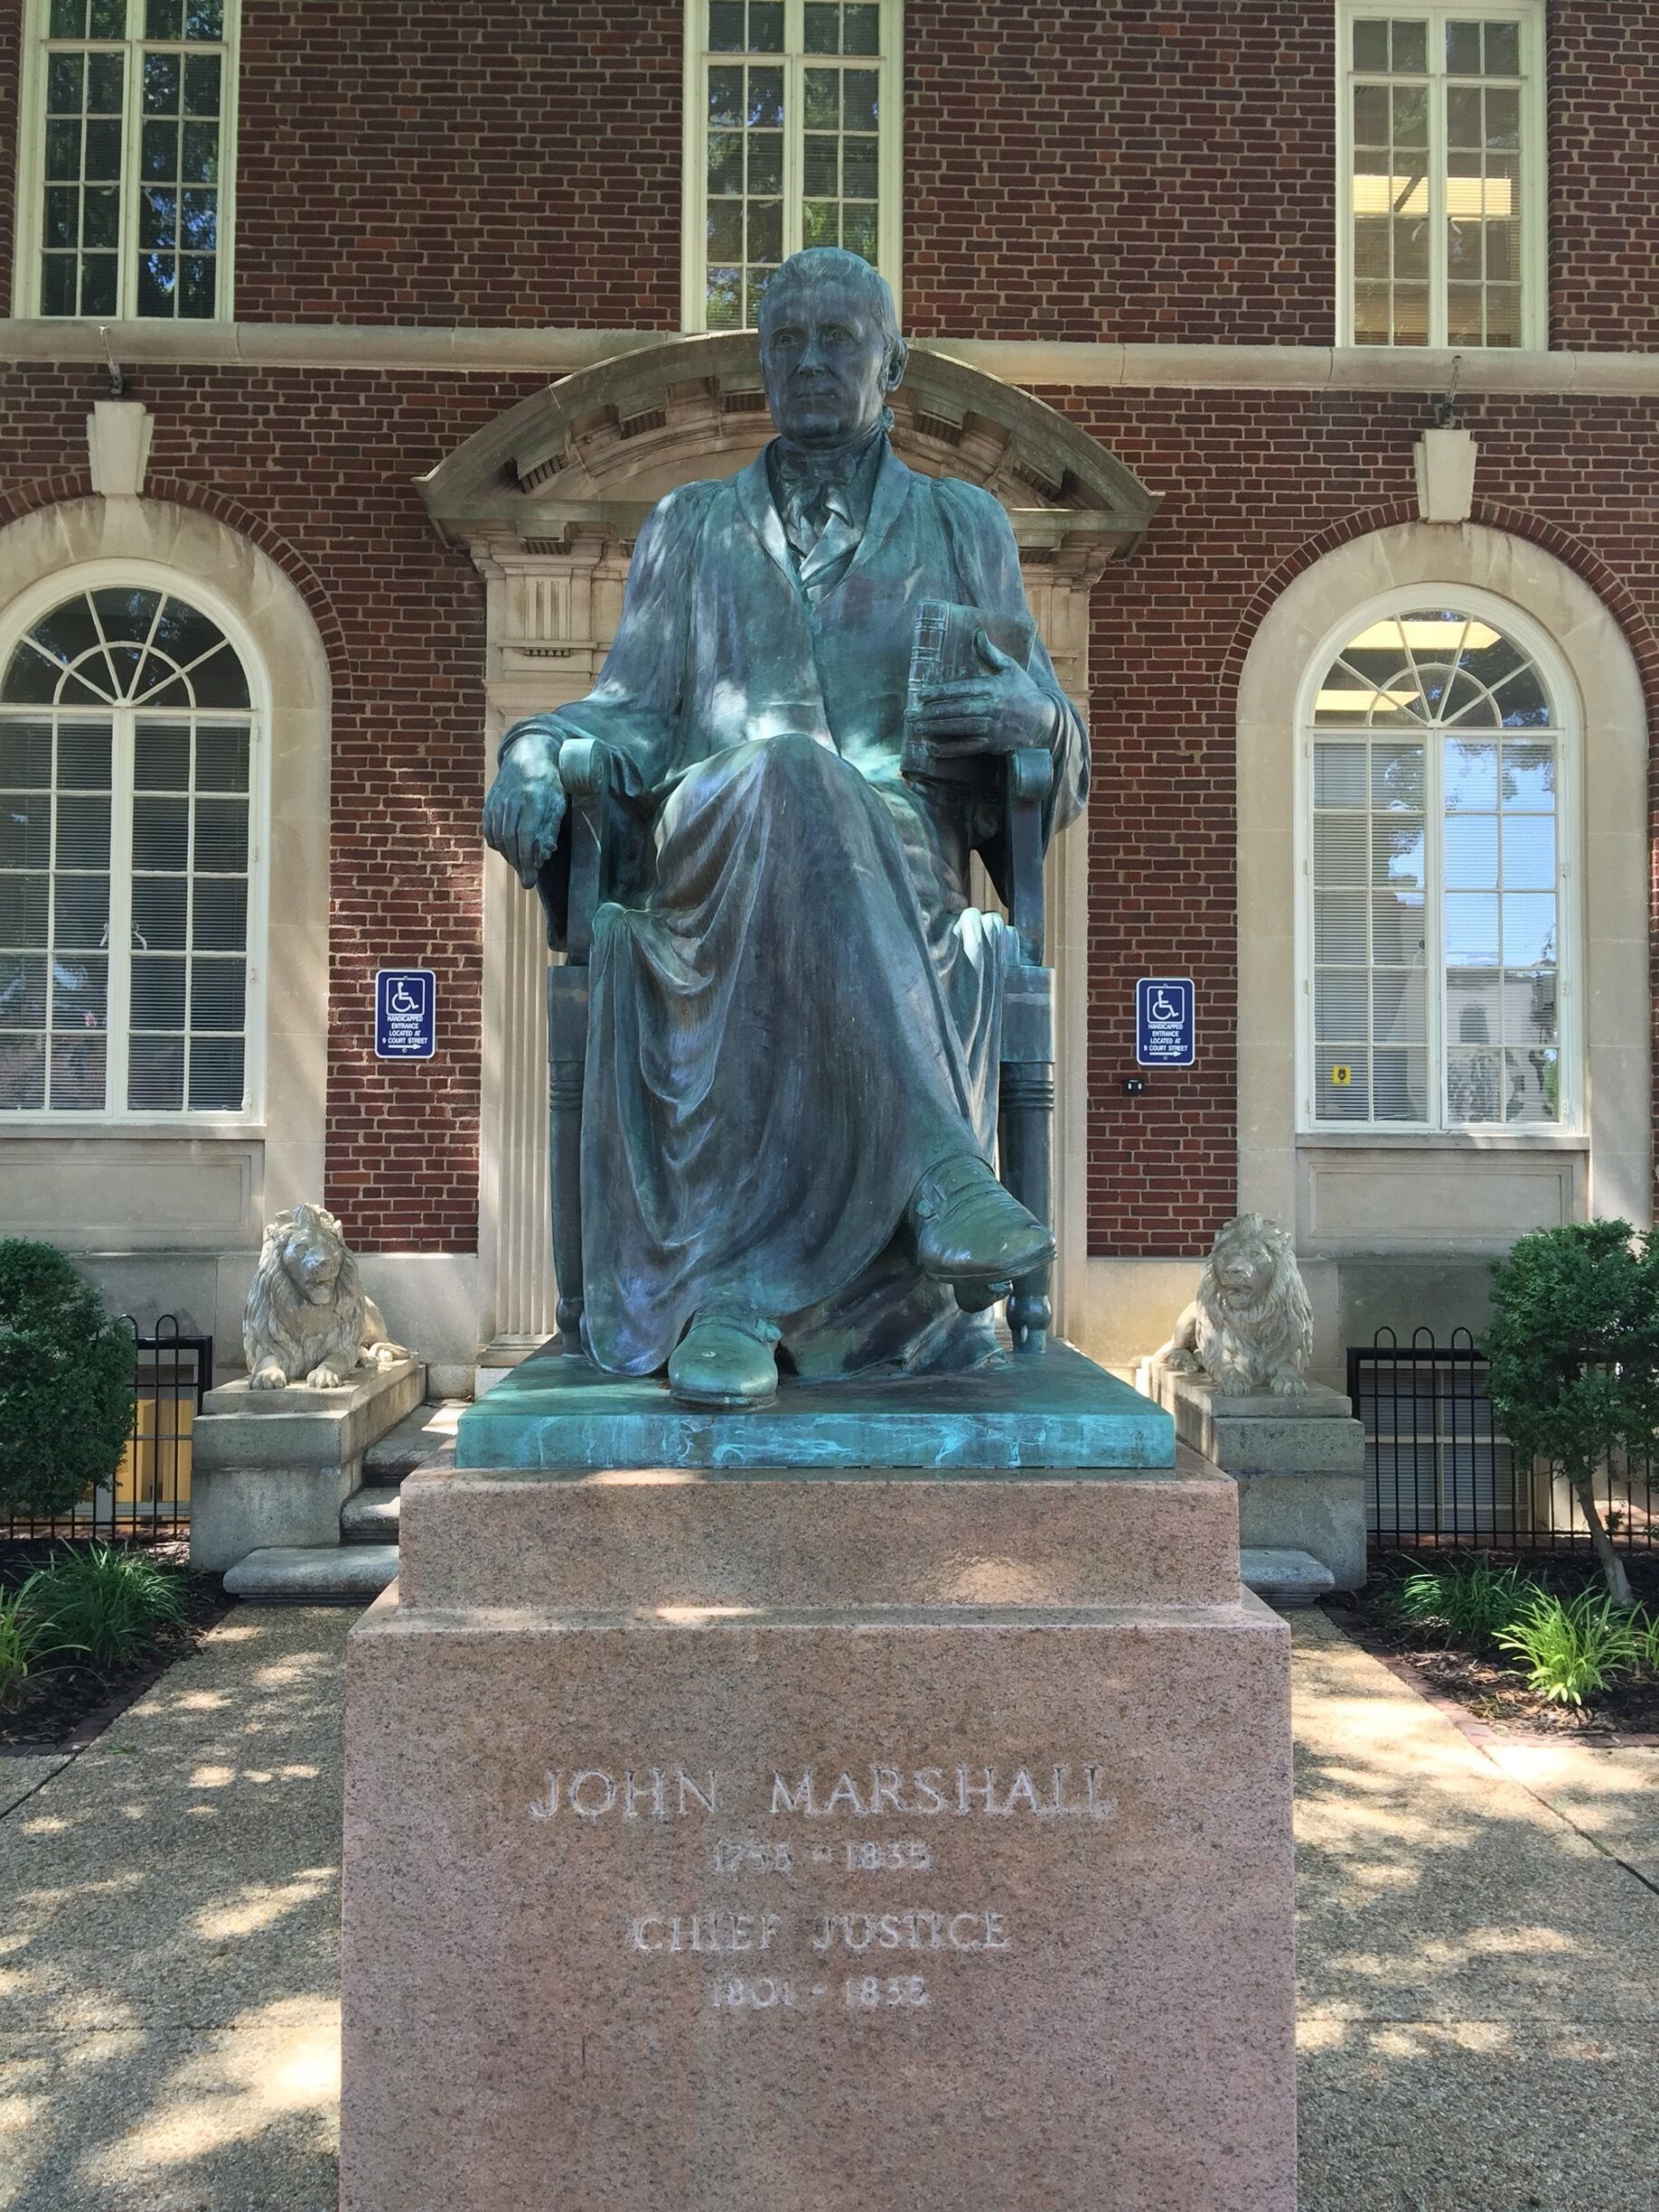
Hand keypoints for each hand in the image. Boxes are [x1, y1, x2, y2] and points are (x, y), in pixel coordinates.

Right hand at [482, 719, 567, 885]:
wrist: (529, 754)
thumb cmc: (551, 781)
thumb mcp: (559, 801)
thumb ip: (551, 827)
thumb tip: (544, 854)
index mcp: (534, 797)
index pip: (526, 835)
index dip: (528, 859)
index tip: (531, 879)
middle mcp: (512, 799)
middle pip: (510, 839)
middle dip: (519, 863)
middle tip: (528, 879)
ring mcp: (497, 801)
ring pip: (498, 837)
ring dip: (509, 856)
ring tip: (522, 866)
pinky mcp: (489, 803)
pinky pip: (489, 831)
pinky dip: (498, 845)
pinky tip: (509, 851)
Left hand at [905, 630, 1056, 756]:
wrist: (1045, 720)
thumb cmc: (1024, 692)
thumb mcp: (1011, 669)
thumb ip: (991, 653)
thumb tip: (977, 633)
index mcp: (994, 688)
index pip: (963, 689)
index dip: (941, 692)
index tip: (921, 694)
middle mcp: (992, 708)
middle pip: (958, 709)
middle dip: (933, 712)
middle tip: (911, 714)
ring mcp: (993, 728)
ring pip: (961, 728)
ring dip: (938, 729)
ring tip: (918, 728)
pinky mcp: (994, 744)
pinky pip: (970, 747)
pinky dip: (952, 750)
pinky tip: (934, 749)